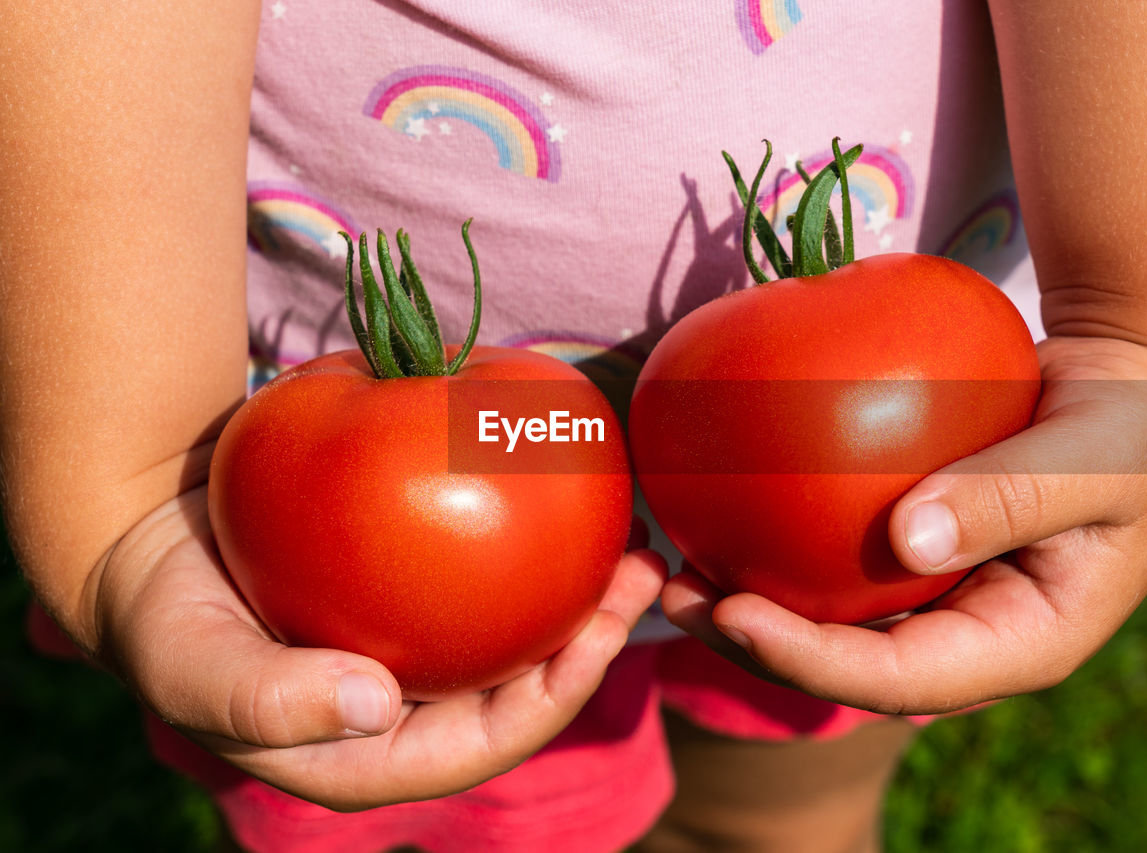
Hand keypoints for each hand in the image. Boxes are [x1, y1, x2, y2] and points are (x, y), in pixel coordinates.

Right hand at [86, 490, 664, 810]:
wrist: (144, 539)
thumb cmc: (160, 616)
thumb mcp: (190, 662)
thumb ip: (264, 697)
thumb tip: (374, 705)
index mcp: (375, 749)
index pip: (485, 741)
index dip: (551, 700)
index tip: (598, 638)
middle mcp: (411, 702)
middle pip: (523, 680)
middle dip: (593, 638)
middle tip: (642, 570)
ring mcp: (415, 641)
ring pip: (515, 622)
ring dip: (579, 587)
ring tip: (628, 533)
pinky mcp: (410, 585)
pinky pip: (480, 565)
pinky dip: (525, 535)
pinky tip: (561, 486)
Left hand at [663, 336, 1146, 713]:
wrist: (1139, 395)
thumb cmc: (1138, 428)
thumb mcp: (1099, 460)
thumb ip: (1016, 496)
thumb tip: (906, 543)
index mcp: (1015, 644)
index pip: (895, 678)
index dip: (807, 661)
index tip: (731, 613)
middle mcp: (963, 632)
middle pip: (841, 660)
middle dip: (750, 640)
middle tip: (671, 591)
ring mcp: (935, 591)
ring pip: (829, 612)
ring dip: (746, 592)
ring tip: (671, 558)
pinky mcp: (911, 542)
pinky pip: (838, 550)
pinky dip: (780, 533)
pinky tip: (721, 500)